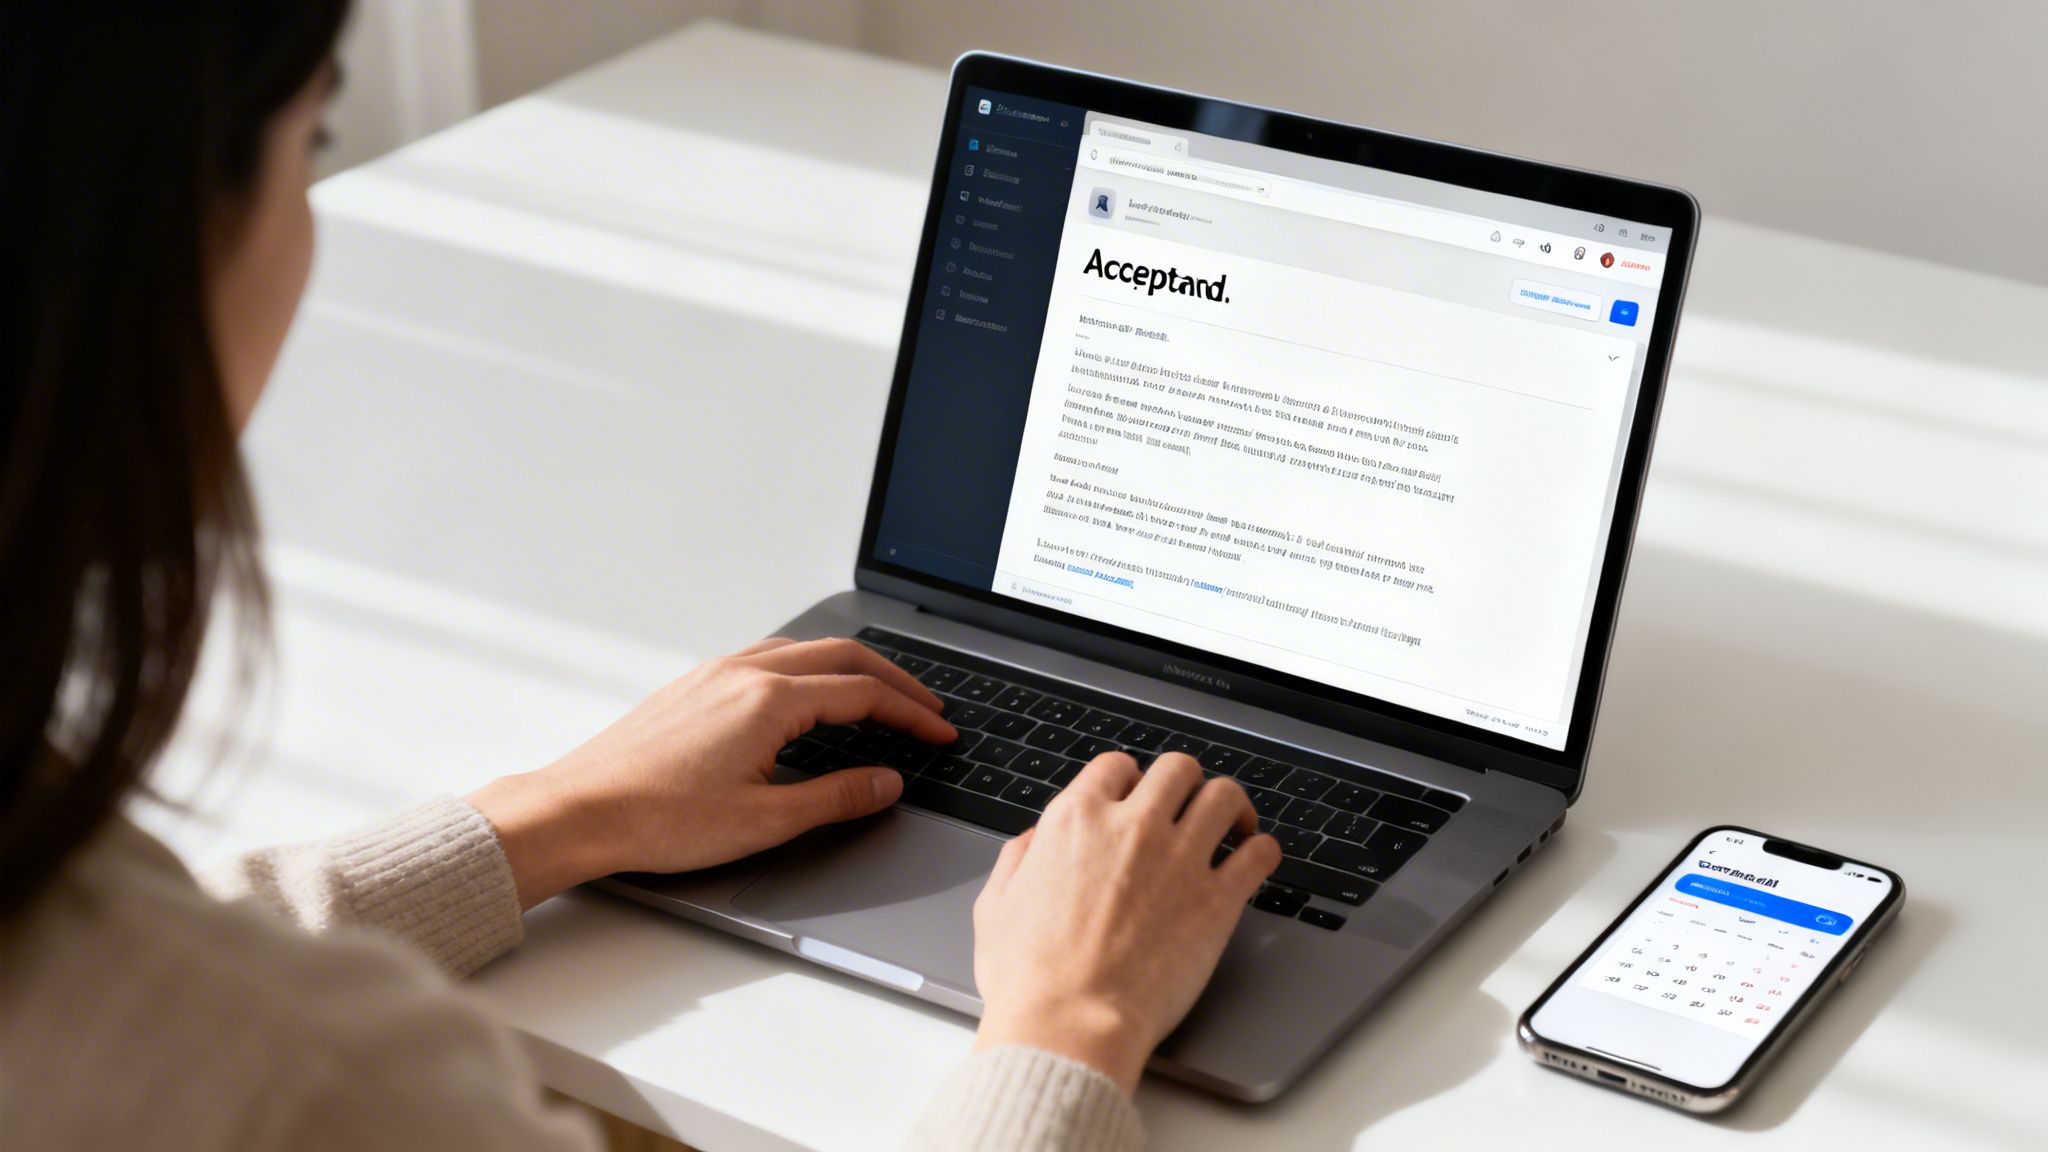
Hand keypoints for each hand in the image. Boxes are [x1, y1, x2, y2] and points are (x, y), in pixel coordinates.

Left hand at [467, 637, 955, 908]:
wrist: (579, 811)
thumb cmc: (657, 820)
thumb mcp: (763, 821)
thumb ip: (835, 798)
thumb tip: (884, 782)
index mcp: (768, 700)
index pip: (863, 694)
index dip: (911, 713)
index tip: (939, 731)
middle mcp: (742, 673)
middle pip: (840, 656)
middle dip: (892, 680)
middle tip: (926, 707)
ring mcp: (713, 674)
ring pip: (802, 650)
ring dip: (849, 667)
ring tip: (877, 696)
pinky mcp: (692, 686)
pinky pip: (766, 657)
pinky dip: (807, 668)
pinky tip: (807, 695)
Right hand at [969, 752, 1280, 1093]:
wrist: (1069, 1022)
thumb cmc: (1029, 977)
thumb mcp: (996, 906)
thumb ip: (1018, 860)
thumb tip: (1034, 842)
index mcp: (1078, 820)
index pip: (1117, 766)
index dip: (1129, 780)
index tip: (1137, 798)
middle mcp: (1133, 826)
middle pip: (1179, 768)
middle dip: (1185, 784)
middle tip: (1188, 808)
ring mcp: (1179, 859)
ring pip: (1224, 796)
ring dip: (1231, 807)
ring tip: (1233, 826)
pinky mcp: (1216, 900)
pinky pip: (1259, 853)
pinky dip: (1262, 851)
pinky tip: (1254, 861)